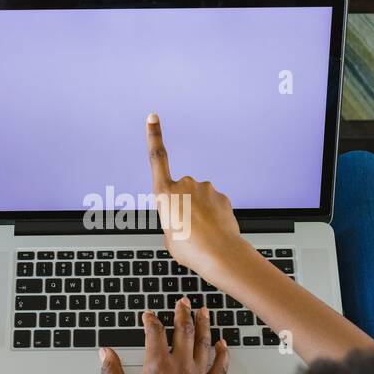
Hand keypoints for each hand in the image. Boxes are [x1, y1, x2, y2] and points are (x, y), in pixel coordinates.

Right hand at [99, 298, 229, 373]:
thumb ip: (111, 372)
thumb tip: (105, 353)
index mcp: (156, 366)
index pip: (155, 332)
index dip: (150, 320)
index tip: (148, 315)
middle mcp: (179, 368)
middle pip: (184, 331)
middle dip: (182, 313)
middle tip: (183, 302)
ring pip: (204, 344)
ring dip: (204, 325)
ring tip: (204, 312)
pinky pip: (219, 369)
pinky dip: (222, 355)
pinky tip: (223, 345)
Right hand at [146, 113, 252, 284]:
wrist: (220, 255)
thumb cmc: (190, 249)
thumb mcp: (169, 235)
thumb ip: (173, 218)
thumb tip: (186, 212)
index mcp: (164, 193)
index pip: (157, 157)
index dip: (154, 136)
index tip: (153, 117)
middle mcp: (184, 185)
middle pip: (179, 191)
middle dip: (182, 206)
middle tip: (186, 229)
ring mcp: (205, 188)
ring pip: (197, 198)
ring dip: (198, 212)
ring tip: (201, 233)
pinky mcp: (220, 195)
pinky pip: (212, 203)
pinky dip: (212, 215)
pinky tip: (214, 229)